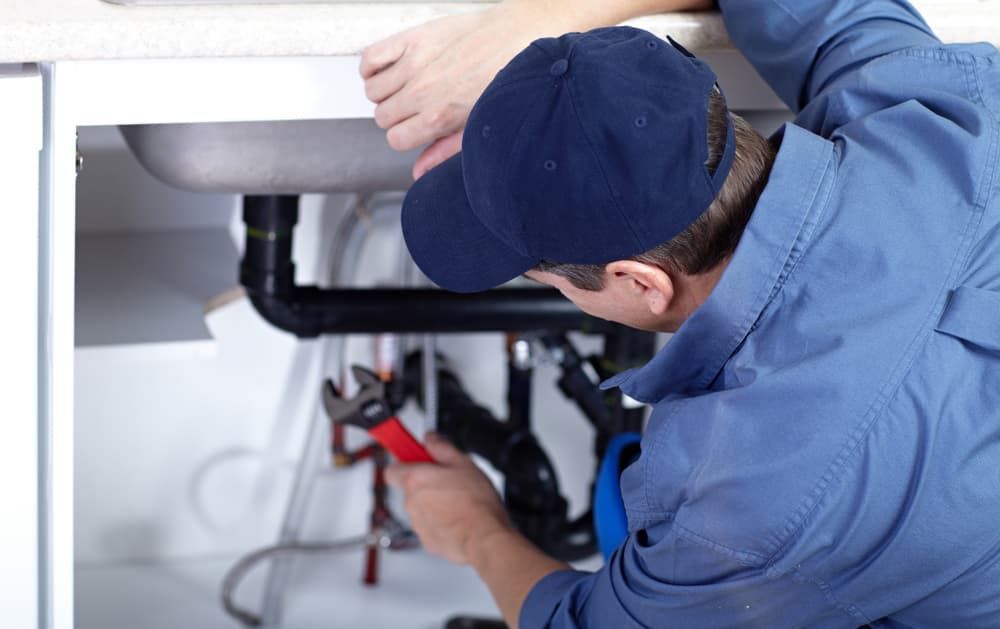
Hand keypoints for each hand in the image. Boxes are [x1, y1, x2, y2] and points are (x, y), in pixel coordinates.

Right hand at [360, 3, 571, 178]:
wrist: (519, 37)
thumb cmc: (506, 78)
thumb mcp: (477, 126)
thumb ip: (444, 150)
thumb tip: (420, 171)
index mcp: (438, 117)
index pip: (394, 139)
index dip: (403, 135)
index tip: (413, 127)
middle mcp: (422, 92)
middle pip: (381, 116)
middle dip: (395, 115)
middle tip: (413, 106)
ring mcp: (414, 64)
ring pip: (371, 90)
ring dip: (383, 91)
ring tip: (404, 85)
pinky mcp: (413, 38)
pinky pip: (370, 57)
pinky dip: (372, 64)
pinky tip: (390, 67)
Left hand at [385, 433, 512, 564]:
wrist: (485, 536)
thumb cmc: (476, 502)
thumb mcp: (463, 463)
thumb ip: (441, 447)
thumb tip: (430, 439)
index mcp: (416, 480)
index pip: (392, 469)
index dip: (404, 463)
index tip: (414, 458)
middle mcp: (412, 502)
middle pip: (410, 488)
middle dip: (426, 484)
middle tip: (448, 480)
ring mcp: (418, 523)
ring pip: (421, 508)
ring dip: (434, 503)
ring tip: (458, 501)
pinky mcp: (428, 541)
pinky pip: (430, 526)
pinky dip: (441, 522)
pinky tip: (459, 517)